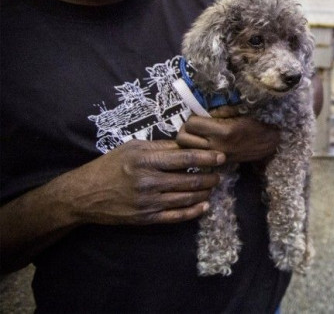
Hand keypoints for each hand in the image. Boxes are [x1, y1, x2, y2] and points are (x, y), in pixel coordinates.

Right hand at [69, 139, 223, 224]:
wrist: (84, 195)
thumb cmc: (109, 166)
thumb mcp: (132, 148)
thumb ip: (160, 147)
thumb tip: (186, 144)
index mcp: (146, 161)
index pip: (185, 159)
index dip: (207, 158)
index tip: (221, 157)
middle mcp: (148, 182)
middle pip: (189, 180)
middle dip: (210, 177)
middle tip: (220, 173)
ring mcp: (148, 202)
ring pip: (186, 199)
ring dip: (204, 193)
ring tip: (213, 186)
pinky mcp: (146, 218)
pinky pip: (175, 216)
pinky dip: (193, 212)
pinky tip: (204, 206)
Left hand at [176, 106, 280, 162]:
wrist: (268, 143)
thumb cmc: (255, 123)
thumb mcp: (238, 111)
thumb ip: (217, 112)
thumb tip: (199, 112)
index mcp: (223, 131)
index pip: (191, 123)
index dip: (193, 118)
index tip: (200, 117)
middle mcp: (216, 146)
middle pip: (182, 139)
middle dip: (186, 130)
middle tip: (194, 127)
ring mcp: (215, 157)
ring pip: (186, 150)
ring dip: (188, 142)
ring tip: (197, 136)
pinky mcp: (216, 163)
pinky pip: (197, 158)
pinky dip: (195, 152)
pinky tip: (202, 146)